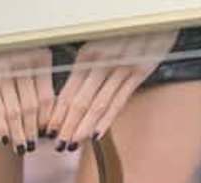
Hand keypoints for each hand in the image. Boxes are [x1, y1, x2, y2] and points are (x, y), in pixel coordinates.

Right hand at [0, 48, 54, 154]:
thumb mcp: (31, 55)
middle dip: (33, 131)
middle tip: (34, 146)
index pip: (47, 98)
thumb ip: (39, 79)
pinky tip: (4, 139)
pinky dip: (1, 127)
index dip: (48, 120)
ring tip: (21, 148)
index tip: (48, 134)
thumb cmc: (10, 49)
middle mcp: (24, 65)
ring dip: (19, 134)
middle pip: (32, 108)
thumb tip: (48, 115)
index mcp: (41, 59)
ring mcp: (4, 74)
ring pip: (15, 112)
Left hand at [47, 31, 177, 150]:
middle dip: (66, 127)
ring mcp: (121, 69)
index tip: (49, 132)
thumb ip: (83, 71)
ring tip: (72, 144)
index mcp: (86, 57)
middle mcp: (101, 63)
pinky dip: (106, 120)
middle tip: (58, 145)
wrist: (152, 20)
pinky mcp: (139, 73)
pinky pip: (119, 101)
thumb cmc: (121, 34)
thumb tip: (65, 101)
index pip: (67, 93)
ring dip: (83, 128)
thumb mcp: (96, 47)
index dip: (57, 115)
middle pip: (79, 103)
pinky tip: (96, 135)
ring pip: (97, 106)